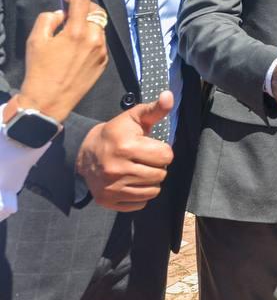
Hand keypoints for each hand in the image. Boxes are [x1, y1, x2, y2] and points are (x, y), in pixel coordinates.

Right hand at [6, 0, 107, 122]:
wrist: (49, 100)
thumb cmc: (40, 71)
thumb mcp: (35, 40)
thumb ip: (48, 20)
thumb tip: (60, 14)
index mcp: (76, 32)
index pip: (83, 1)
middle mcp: (94, 39)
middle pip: (97, 12)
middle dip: (85, 8)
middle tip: (72, 12)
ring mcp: (102, 51)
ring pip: (100, 27)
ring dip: (88, 24)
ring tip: (71, 32)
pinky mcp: (104, 62)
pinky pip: (100, 42)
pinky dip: (91, 38)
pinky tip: (77, 48)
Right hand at [76, 91, 174, 211]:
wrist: (85, 152)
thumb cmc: (116, 133)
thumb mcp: (134, 118)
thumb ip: (155, 109)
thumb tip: (169, 95)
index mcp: (126, 147)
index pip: (166, 156)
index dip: (163, 151)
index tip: (151, 147)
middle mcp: (116, 169)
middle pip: (161, 174)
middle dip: (157, 166)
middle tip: (145, 160)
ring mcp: (111, 188)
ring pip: (153, 191)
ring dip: (151, 181)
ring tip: (139, 170)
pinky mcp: (107, 201)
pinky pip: (140, 204)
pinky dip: (140, 195)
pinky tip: (131, 183)